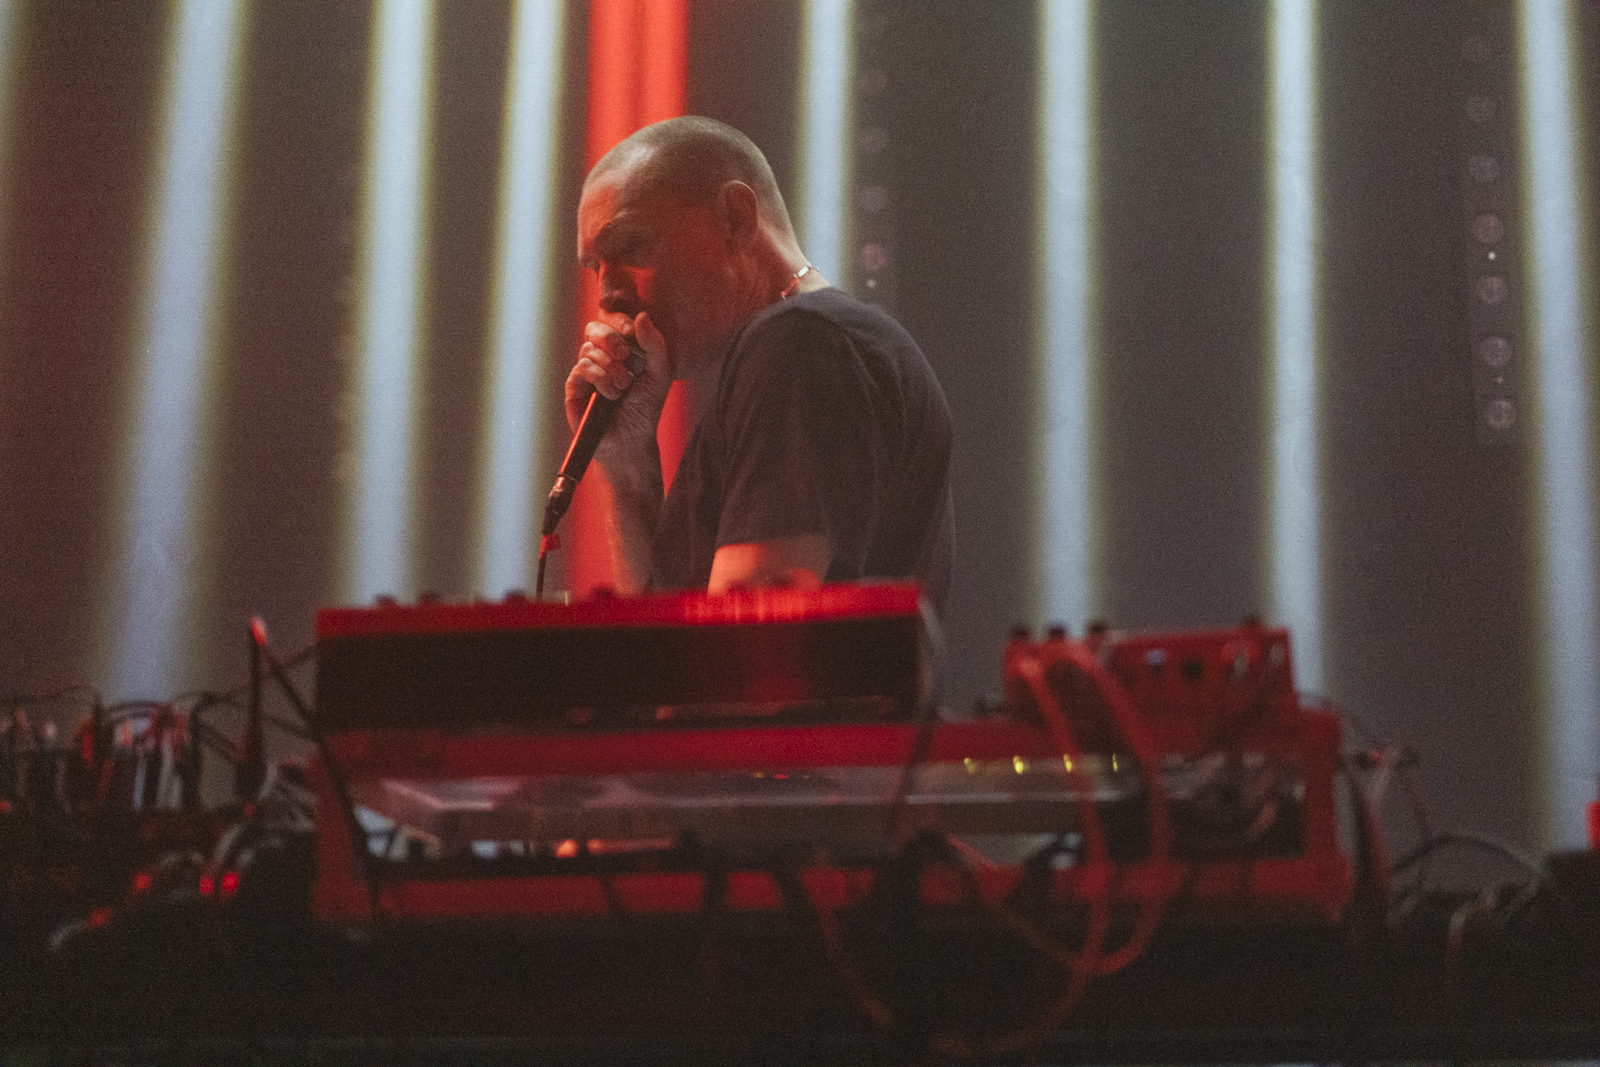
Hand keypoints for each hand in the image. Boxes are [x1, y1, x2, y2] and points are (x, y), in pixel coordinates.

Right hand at [564, 312, 671, 468]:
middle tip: (625, 356)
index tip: (632, 332)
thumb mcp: (660, 374)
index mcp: (622, 348)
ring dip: (610, 367)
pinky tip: (611, 394)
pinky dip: (600, 378)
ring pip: (589, 348)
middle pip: (595, 327)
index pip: (613, 320)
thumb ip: (655, 345)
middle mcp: (602, 356)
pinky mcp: (574, 386)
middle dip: (611, 338)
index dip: (619, 320)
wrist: (632, 439)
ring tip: (623, 387)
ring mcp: (586, 370)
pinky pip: (582, 367)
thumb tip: (642, 315)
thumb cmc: (646, 408)